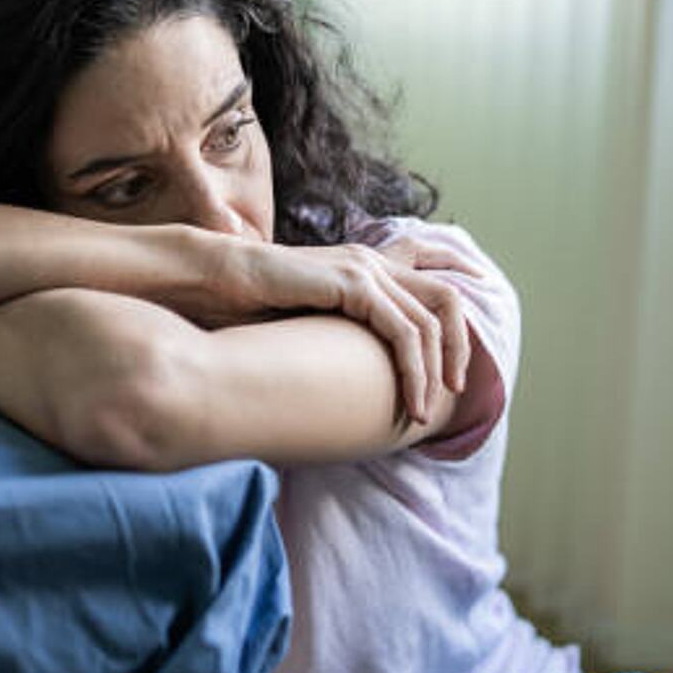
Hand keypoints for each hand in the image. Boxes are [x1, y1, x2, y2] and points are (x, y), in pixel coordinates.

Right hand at [229, 237, 475, 423]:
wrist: (212, 280)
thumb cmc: (245, 307)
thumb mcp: (306, 323)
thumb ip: (338, 337)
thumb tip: (352, 381)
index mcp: (363, 267)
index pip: (431, 287)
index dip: (453, 326)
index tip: (452, 370)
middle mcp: (371, 263)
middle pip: (447, 302)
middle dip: (459, 351)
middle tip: (452, 394)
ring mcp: (365, 269)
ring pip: (432, 322)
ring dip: (435, 372)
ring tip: (424, 410)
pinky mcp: (354, 284)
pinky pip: (406, 331)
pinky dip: (415, 369)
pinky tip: (410, 399)